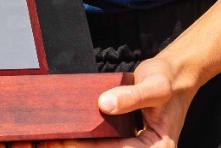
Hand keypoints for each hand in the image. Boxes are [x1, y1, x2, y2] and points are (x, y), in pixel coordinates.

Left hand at [6, 57, 193, 147]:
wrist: (173, 78)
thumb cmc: (167, 82)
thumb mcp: (155, 86)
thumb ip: (131, 97)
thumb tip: (104, 104)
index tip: (64, 140)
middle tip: (48, 143)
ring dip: (75, 147)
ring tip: (47, 142)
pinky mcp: (121, 143)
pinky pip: (101, 145)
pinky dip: (82, 142)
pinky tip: (60, 137)